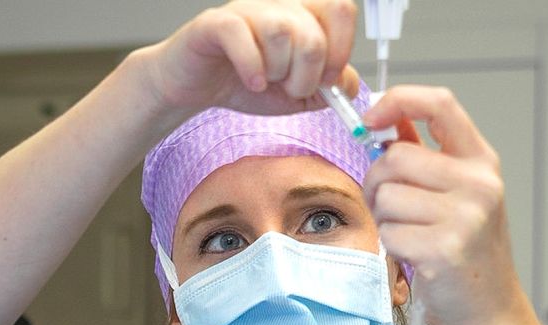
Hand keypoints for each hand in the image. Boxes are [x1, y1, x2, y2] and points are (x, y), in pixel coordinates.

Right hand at [136, 0, 361, 116]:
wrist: (197, 86)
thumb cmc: (246, 82)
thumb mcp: (298, 93)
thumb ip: (330, 88)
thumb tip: (350, 84)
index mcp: (302, 13)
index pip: (340, 10)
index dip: (341, 50)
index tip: (327, 79)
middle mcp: (277, 4)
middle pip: (313, 32)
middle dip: (308, 74)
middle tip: (291, 88)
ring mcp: (246, 10)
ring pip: (281, 31)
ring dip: (278, 71)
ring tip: (266, 82)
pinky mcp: (216, 23)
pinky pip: (242, 36)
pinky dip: (252, 68)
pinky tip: (251, 82)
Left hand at [361, 86, 528, 324]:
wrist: (490, 310)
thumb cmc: (469, 253)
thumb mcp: (459, 194)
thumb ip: (426, 155)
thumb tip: (386, 122)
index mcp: (482, 162)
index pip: (439, 104)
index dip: (398, 100)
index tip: (373, 116)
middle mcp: (479, 184)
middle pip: (396, 157)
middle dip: (378, 181)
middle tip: (392, 205)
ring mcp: (464, 217)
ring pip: (386, 196)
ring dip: (385, 218)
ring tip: (411, 234)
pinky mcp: (443, 249)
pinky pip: (389, 232)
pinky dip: (392, 246)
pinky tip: (415, 255)